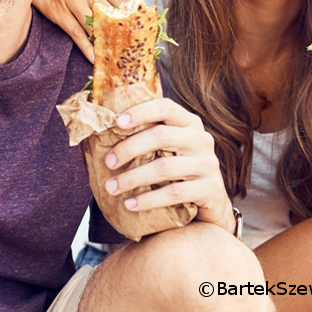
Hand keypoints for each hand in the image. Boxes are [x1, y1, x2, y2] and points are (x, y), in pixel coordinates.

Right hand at [33, 0, 126, 62]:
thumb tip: (112, 7)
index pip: (124, 2)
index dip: (132, 19)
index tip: (137, 32)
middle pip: (112, 18)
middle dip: (121, 36)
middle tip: (128, 52)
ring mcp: (73, 1)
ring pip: (95, 28)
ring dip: (104, 45)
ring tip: (113, 59)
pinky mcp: (58, 12)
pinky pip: (76, 34)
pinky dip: (86, 48)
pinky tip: (93, 58)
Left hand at [102, 98, 234, 233]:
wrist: (210, 202)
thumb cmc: (178, 170)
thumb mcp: (168, 149)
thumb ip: (147, 137)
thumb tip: (101, 133)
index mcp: (189, 122)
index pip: (165, 107)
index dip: (140, 112)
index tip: (117, 123)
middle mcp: (201, 139)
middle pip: (161, 136)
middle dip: (129, 148)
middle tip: (108, 162)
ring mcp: (208, 164)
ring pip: (164, 167)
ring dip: (133, 178)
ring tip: (111, 188)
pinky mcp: (210, 189)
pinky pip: (174, 193)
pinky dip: (148, 199)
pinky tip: (130, 204)